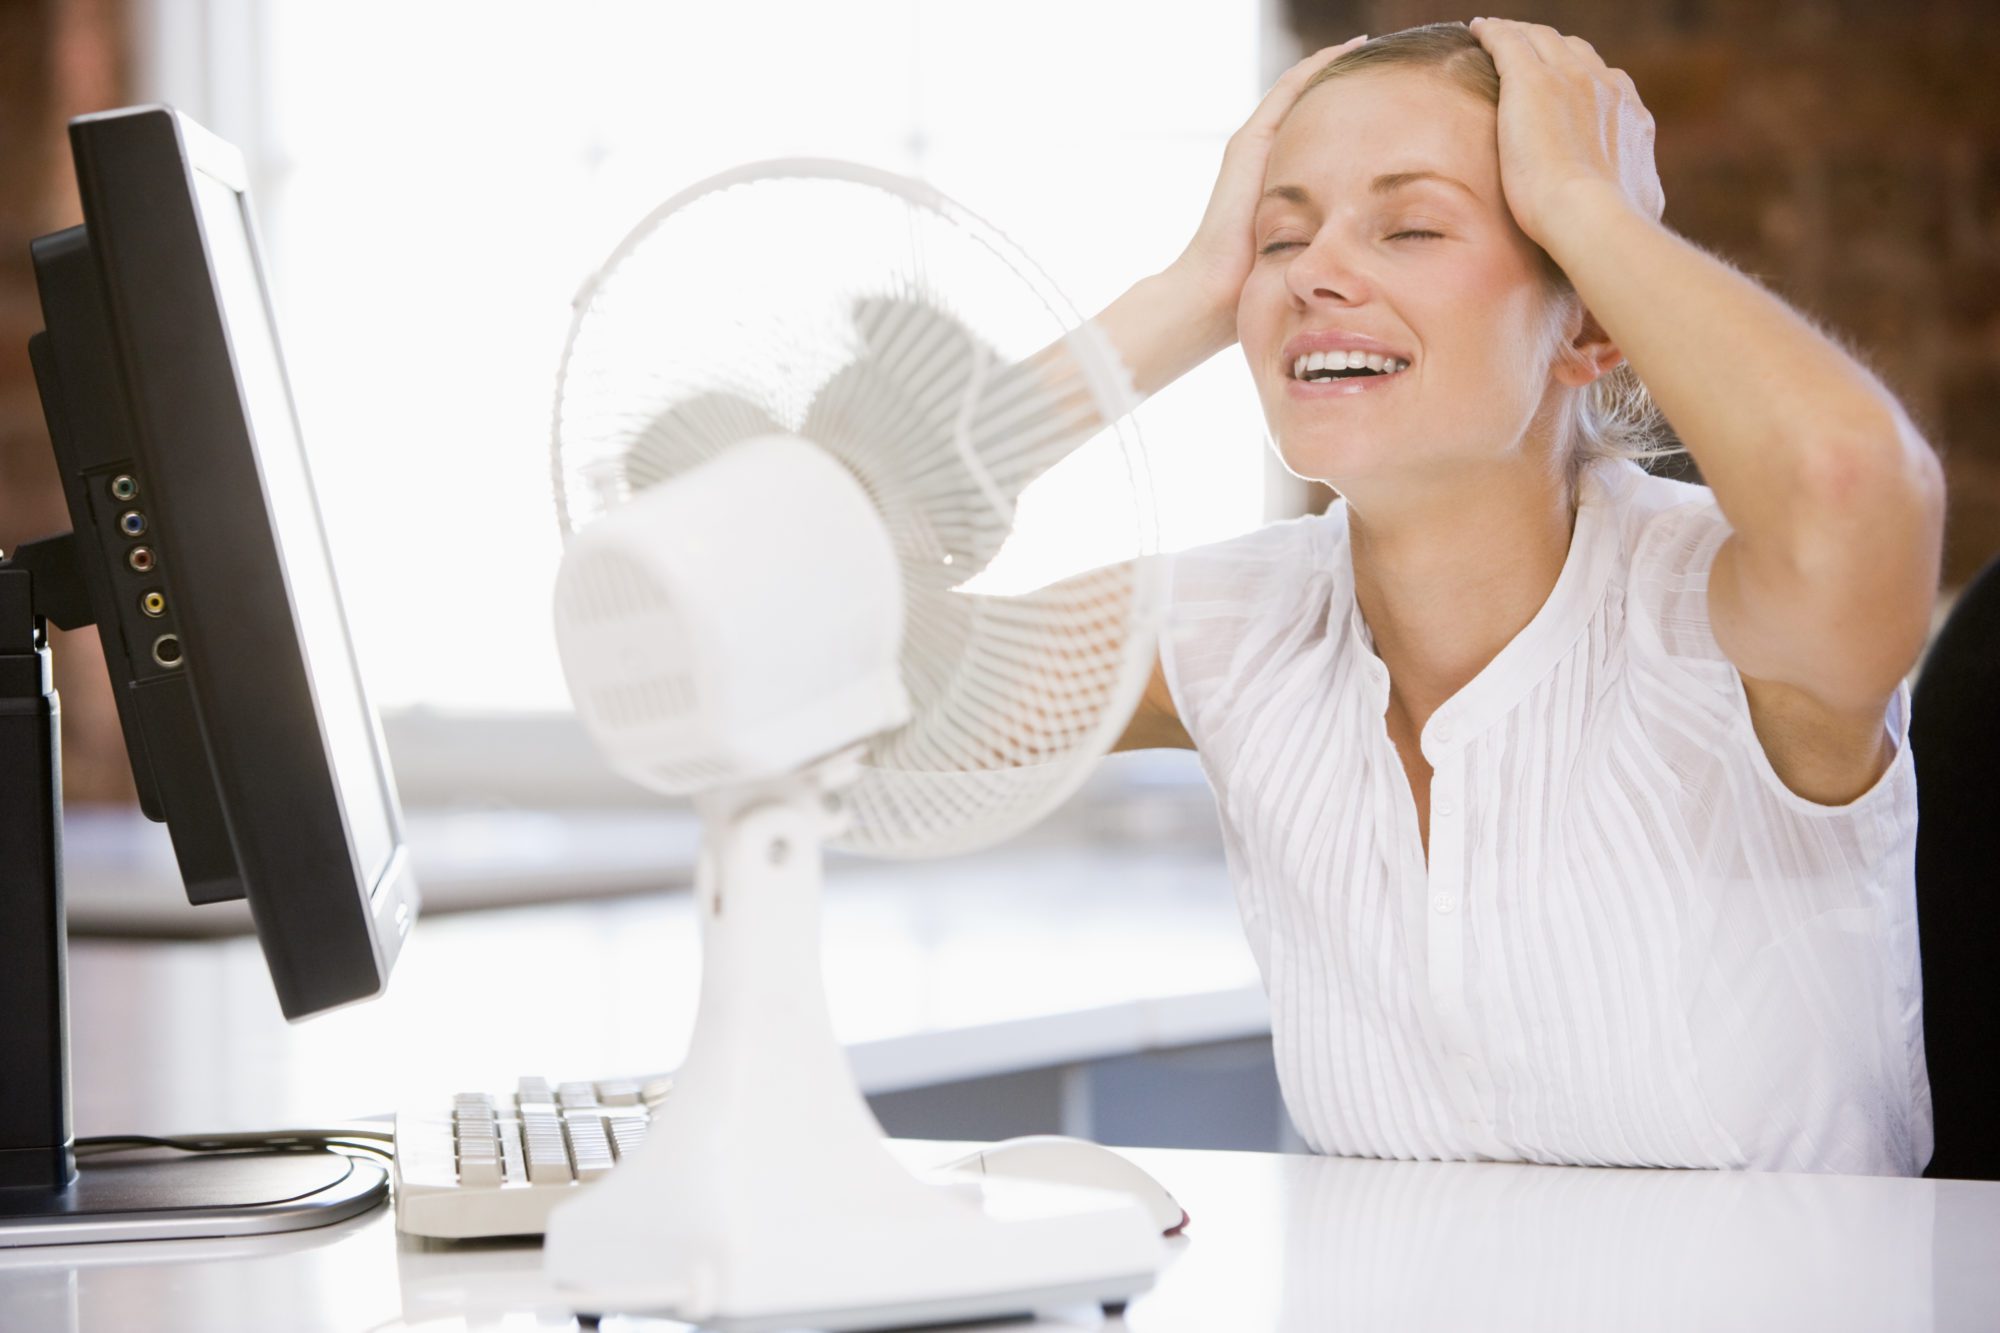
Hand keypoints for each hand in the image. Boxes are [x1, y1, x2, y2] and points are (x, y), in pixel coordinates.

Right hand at [1164, 35, 1370, 351]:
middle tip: (1392, 59)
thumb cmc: (1262, 287)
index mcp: (1284, 178)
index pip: (1325, 131)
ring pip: (1302, 86)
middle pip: (1314, 102)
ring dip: (1337, 63)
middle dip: (1349, 80)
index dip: (1357, 110)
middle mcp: (1268, 153)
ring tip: (1374, 46)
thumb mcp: (1312, 253)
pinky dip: (1319, 66)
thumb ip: (1336, 238)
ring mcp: (1255, 143)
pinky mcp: (1249, 141)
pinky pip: (1289, 89)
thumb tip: (1384, 246)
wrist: (1215, 293)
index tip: (1397, 96)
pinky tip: (1351, 50)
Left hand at [1467, 17, 1664, 248]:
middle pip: (1572, 49)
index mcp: (1628, 113)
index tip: (1560, 80)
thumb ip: (1640, 189)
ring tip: (1495, 33)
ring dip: (1518, 33)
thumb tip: (1646, 200)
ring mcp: (1568, 78)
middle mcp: (1603, 86)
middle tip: (1522, 50)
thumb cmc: (1610, 224)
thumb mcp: (1642, 201)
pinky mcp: (1531, 82)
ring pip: (1539, 38)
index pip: (1602, 78)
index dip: (1579, 74)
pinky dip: (1492, 32)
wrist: (1589, 216)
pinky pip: (1507, 42)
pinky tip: (1478, 29)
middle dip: (1548, 46)